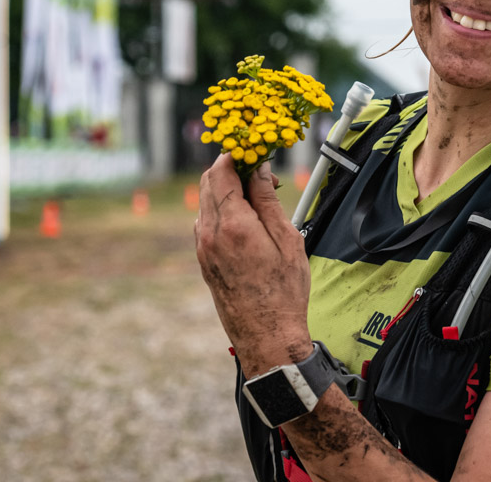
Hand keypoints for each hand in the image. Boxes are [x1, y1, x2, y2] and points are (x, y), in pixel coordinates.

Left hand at [194, 155, 312, 373]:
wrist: (267, 336)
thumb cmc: (283, 292)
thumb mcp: (287, 240)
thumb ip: (268, 201)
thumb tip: (259, 170)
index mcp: (232, 224)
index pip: (222, 171)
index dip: (239, 155)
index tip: (258, 153)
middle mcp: (210, 233)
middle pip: (208, 182)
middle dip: (232, 169)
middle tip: (263, 176)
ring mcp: (203, 248)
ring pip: (206, 201)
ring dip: (228, 191)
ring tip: (260, 201)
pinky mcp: (204, 260)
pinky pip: (206, 221)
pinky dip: (223, 210)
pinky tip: (248, 221)